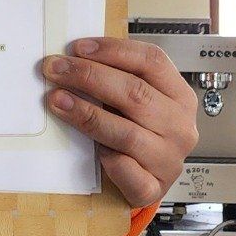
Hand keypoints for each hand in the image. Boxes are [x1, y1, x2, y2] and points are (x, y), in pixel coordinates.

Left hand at [39, 38, 197, 206]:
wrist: (144, 184)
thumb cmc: (137, 135)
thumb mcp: (135, 104)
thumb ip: (117, 81)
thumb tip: (73, 58)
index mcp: (179, 96)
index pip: (152, 62)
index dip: (113, 50)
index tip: (78, 48)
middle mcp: (179, 126)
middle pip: (135, 92)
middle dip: (89, 76)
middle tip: (56, 70)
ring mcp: (169, 158)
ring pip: (126, 131)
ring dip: (86, 113)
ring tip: (58, 100)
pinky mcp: (153, 188)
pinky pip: (125, 169)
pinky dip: (105, 158)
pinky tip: (89, 149)